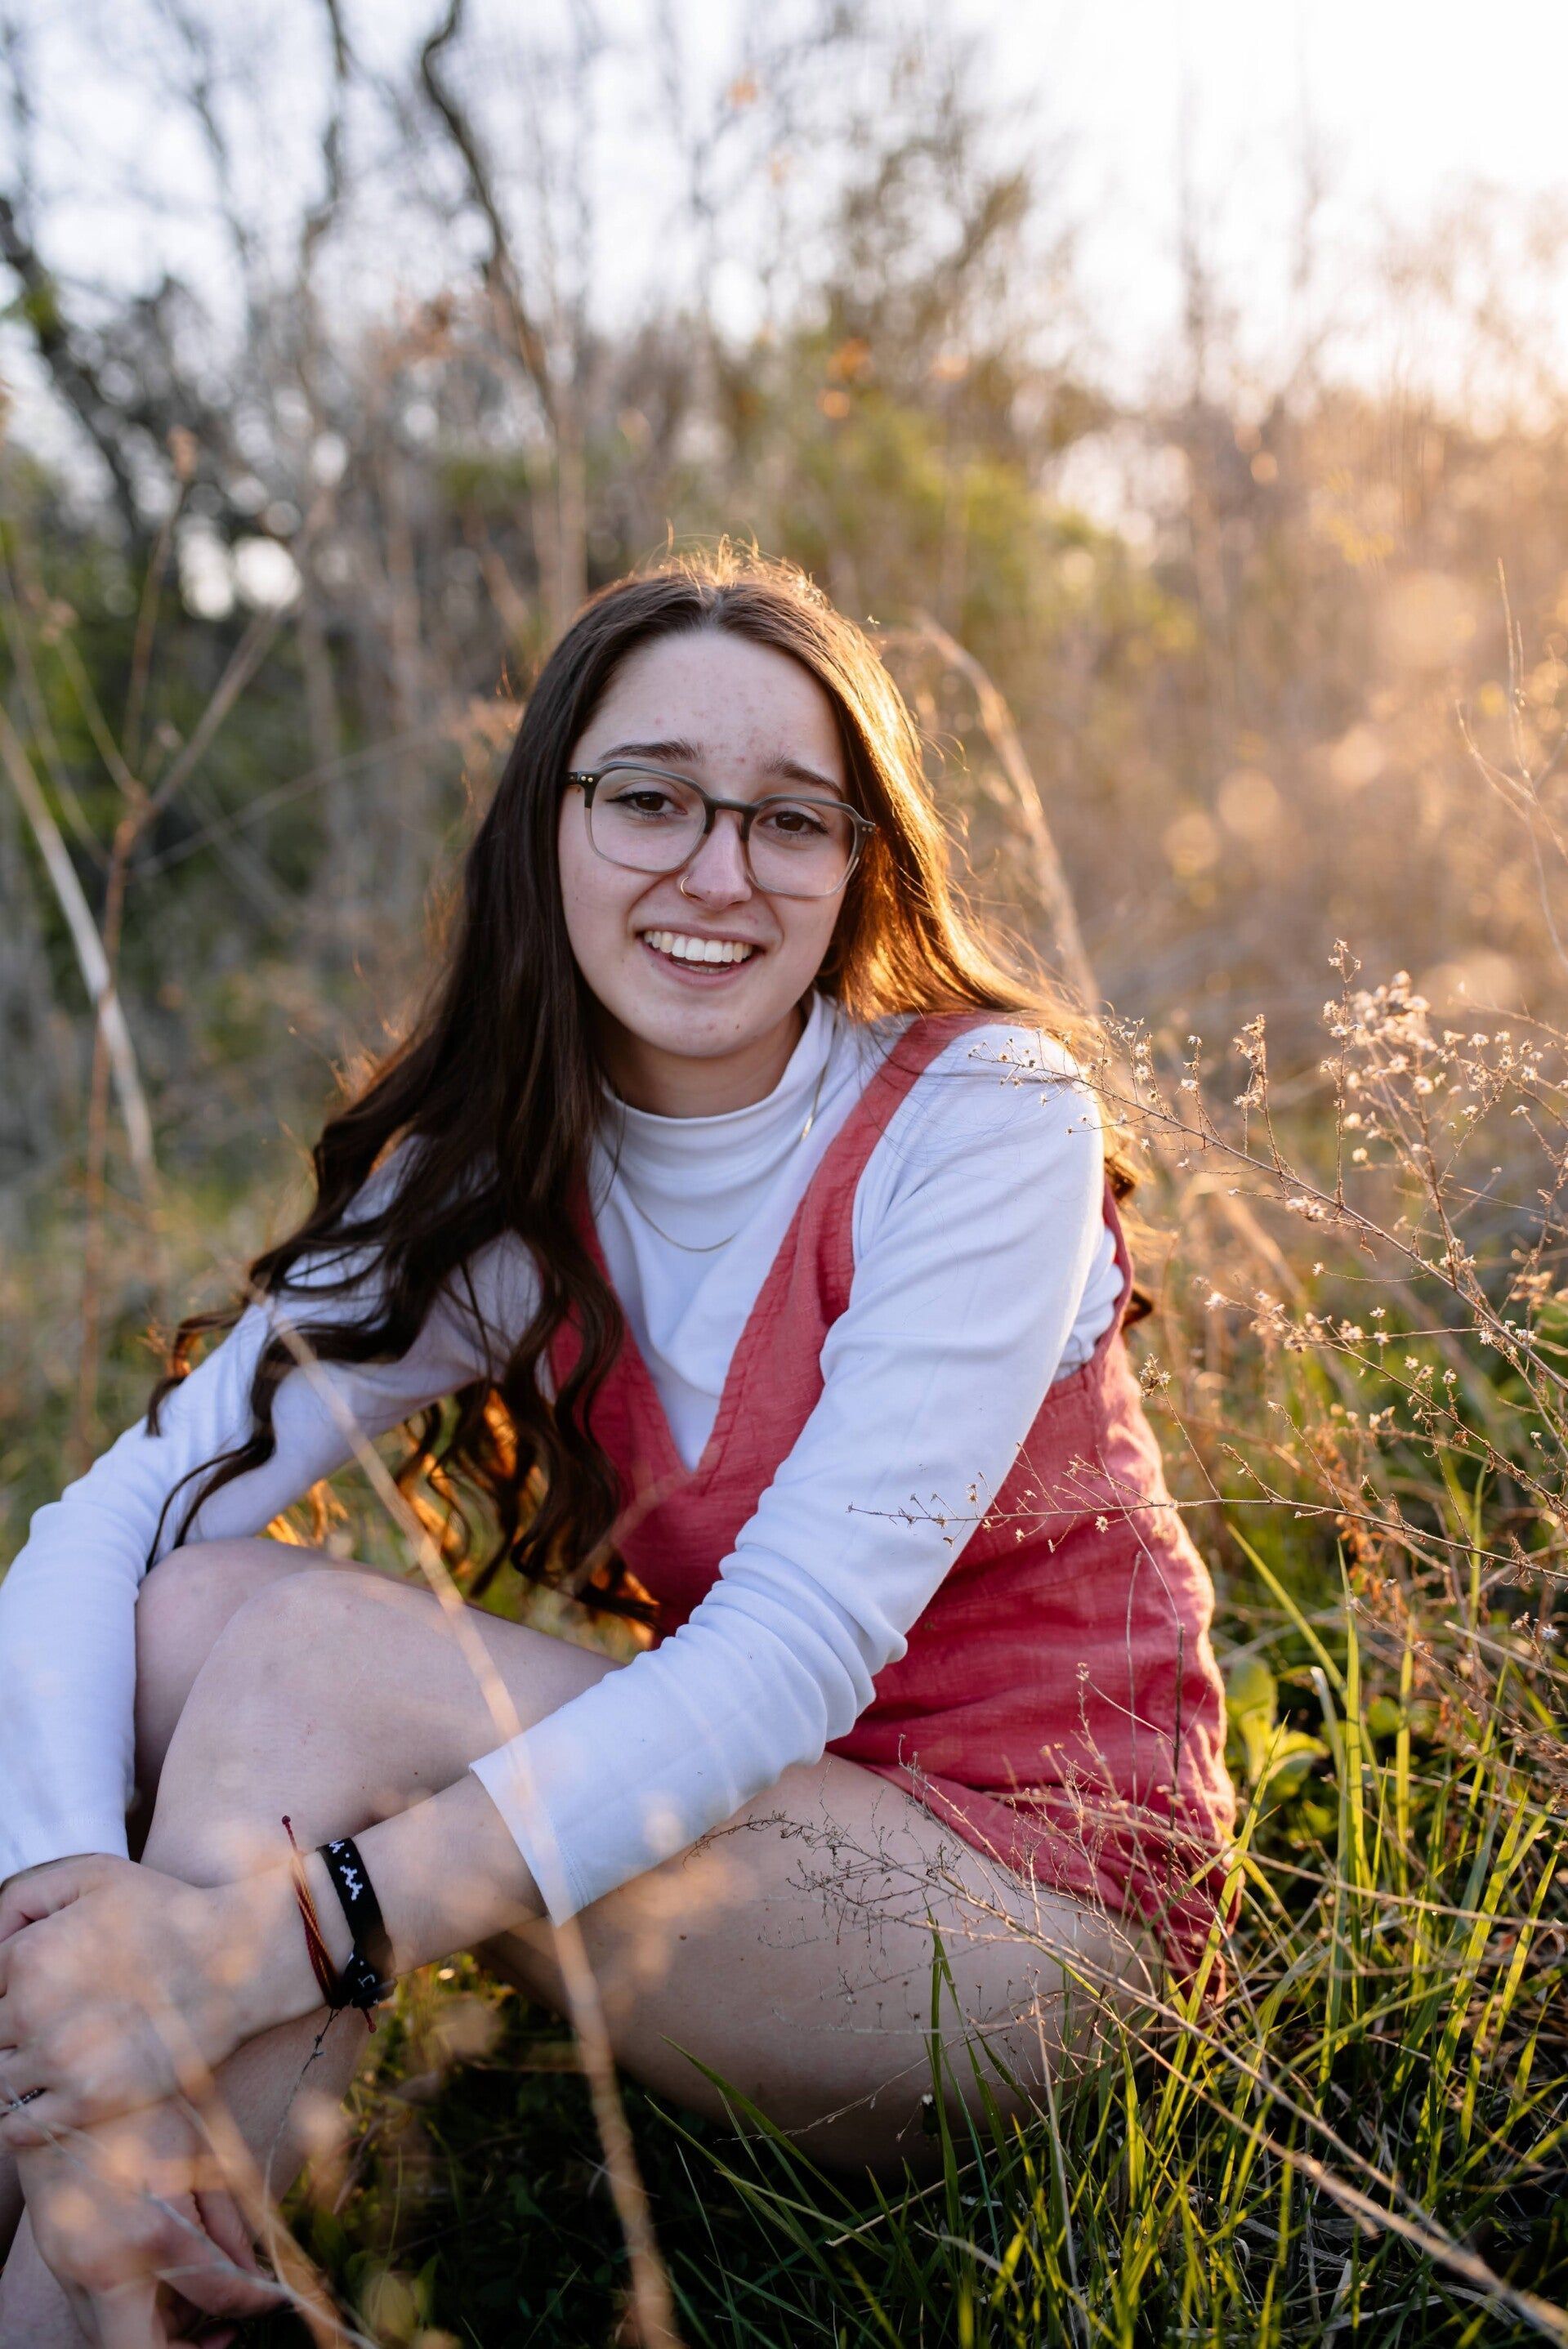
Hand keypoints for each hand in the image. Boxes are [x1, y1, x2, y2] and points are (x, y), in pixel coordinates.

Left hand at [0, 1857, 264, 2147]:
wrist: (233, 1962)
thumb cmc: (163, 1912)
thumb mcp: (93, 1875)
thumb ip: (22, 1899)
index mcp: (26, 1956)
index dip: (6, 1990)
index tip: (33, 1993)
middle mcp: (31, 2011)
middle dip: (8, 2031)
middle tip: (45, 2024)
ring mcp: (58, 2062)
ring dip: (11, 2074)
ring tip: (44, 2061)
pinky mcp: (88, 2102)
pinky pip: (16, 2129)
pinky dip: (14, 2121)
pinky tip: (39, 2099)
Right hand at [22, 2099, 284, 2346]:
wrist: (73, 2081)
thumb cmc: (147, 2107)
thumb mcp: (204, 2157)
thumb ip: (231, 2227)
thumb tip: (257, 2279)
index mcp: (152, 2230)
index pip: (215, 2295)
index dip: (253, 2304)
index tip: (271, 2300)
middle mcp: (104, 2264)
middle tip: (226, 2335)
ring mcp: (71, 2269)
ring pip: (114, 2341)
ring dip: (160, 2337)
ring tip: (201, 2311)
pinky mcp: (57, 2262)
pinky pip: (96, 2312)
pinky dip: (133, 2313)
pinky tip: (164, 2287)